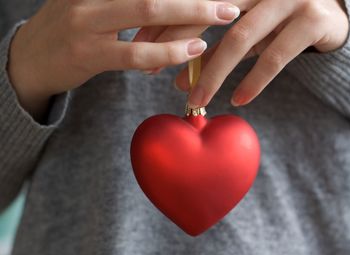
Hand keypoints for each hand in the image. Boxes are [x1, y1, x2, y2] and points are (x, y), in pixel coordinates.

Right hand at [7, 0, 239, 118]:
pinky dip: (169, 51)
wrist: (30, 58)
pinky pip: (136, 52)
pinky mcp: (88, 53)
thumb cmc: (71, 27)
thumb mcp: (94, 1)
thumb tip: (169, 1)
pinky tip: (193, 50)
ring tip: (224, 16)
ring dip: (191, 13)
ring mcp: (86, 20)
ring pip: (148, 11)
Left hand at [138, 0, 348, 106]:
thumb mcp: (243, 30)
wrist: (333, 18)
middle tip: (153, 73)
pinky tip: (238, 100)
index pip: (193, 0)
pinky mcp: (312, 20)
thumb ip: (214, 47)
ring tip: (196, 100)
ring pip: (239, 38)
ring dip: (214, 73)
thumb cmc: (278, 23)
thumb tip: (176, 79)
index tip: (140, 48)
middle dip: (177, 44)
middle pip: (209, 13)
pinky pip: (275, 56)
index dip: (163, 23)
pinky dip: (254, 81)